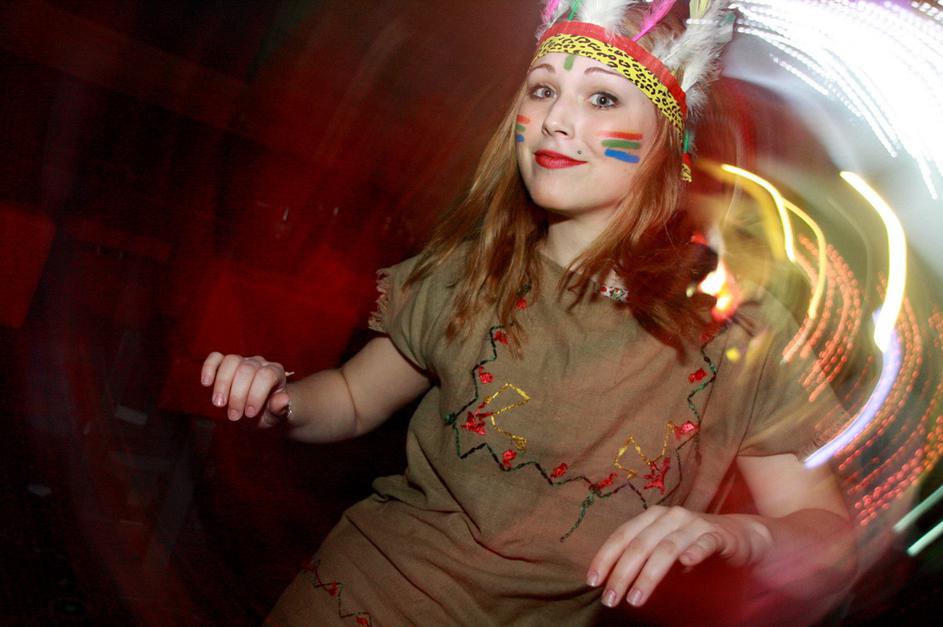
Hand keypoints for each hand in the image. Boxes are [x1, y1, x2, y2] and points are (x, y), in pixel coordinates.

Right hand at [201, 352, 290, 427]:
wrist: (255, 412)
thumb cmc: (266, 413)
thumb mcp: (275, 416)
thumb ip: (279, 409)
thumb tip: (283, 400)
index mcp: (275, 373)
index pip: (266, 376)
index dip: (256, 394)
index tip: (249, 414)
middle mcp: (259, 363)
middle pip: (247, 370)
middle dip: (238, 395)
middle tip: (234, 416)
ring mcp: (242, 360)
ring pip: (231, 361)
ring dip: (222, 384)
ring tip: (219, 404)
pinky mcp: (224, 363)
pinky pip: (216, 358)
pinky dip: (209, 368)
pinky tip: (206, 384)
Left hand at [586, 506, 769, 607]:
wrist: (740, 535)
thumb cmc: (694, 544)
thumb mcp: (664, 550)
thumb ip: (643, 558)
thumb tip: (613, 581)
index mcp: (652, 517)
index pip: (622, 535)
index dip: (605, 557)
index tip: (592, 581)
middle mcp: (670, 516)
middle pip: (640, 544)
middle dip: (622, 573)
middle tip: (611, 599)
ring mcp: (694, 524)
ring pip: (666, 548)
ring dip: (649, 575)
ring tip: (635, 599)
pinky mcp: (718, 535)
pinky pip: (704, 543)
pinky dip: (694, 552)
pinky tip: (686, 565)